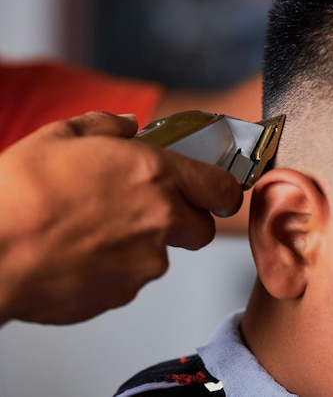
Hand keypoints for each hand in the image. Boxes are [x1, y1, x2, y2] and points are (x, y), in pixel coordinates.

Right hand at [0, 111, 241, 324]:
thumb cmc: (23, 191)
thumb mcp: (63, 135)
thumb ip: (107, 125)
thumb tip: (128, 124)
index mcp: (155, 174)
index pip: (222, 189)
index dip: (221, 190)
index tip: (214, 190)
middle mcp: (160, 221)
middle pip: (201, 229)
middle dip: (184, 219)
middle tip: (148, 207)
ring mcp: (142, 264)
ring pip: (161, 255)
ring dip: (142, 243)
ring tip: (96, 229)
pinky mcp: (119, 295)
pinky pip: (130, 279)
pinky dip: (115, 268)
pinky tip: (81, 253)